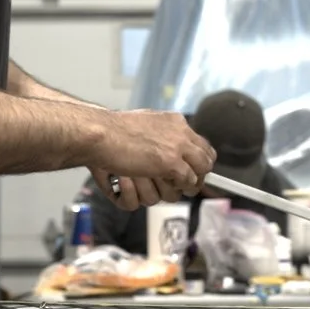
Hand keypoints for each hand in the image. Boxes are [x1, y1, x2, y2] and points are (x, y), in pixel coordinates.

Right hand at [92, 110, 215, 207]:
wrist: (102, 134)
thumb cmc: (113, 131)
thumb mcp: (144, 125)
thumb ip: (160, 135)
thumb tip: (166, 149)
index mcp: (175, 121)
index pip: (201, 144)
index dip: (199, 162)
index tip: (192, 171)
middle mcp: (182, 132)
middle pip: (207, 159)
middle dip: (198, 175)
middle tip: (185, 183)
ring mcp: (179, 148)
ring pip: (200, 173)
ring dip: (188, 183)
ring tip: (173, 187)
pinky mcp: (172, 164)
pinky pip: (187, 181)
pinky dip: (178, 187)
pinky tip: (165, 185)